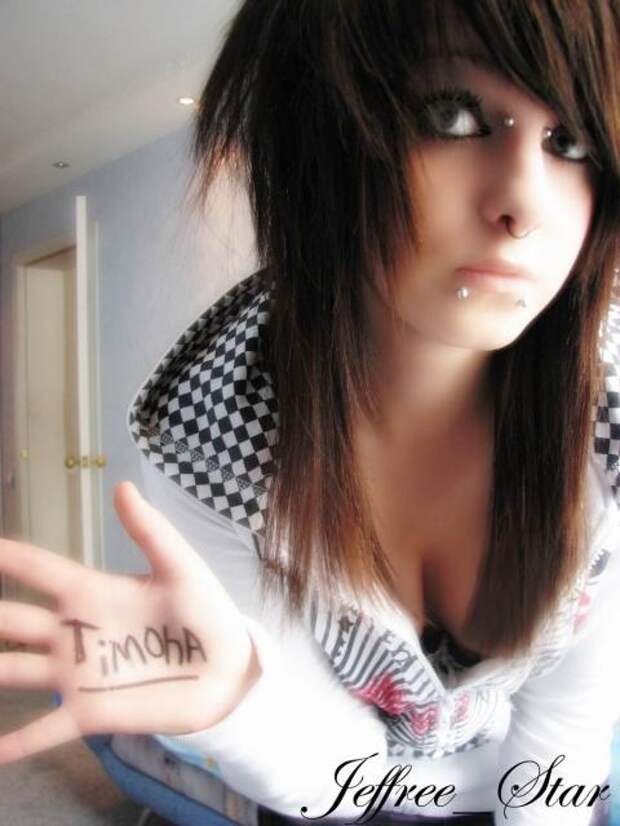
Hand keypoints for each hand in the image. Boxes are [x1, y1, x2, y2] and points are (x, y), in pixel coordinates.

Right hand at [0, 481, 260, 764]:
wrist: (228, 669)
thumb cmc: (205, 612)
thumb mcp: (180, 567)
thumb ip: (150, 531)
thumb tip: (121, 485)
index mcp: (91, 592)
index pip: (34, 568)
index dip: (3, 555)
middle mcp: (73, 631)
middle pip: (9, 620)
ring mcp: (76, 674)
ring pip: (12, 671)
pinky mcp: (90, 712)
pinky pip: (43, 730)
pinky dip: (14, 745)